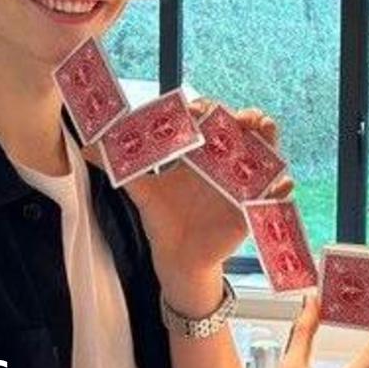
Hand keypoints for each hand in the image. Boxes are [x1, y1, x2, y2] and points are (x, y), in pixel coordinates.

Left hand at [87, 99, 292, 308]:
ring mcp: (241, 183)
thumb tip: (87, 146)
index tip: (199, 109)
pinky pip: (274, 193)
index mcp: (199, 153)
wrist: (177, 258)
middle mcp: (223, 163)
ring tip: (265, 131)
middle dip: (246, 118)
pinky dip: (282, 187)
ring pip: (264, 154)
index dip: (208, 109)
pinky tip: (281, 183)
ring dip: (270, 140)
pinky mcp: (251, 206)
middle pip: (242, 131)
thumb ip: (119, 167)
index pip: (209, 120)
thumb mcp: (143, 191)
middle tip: (242, 116)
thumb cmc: (164, 220)